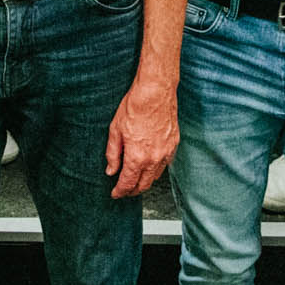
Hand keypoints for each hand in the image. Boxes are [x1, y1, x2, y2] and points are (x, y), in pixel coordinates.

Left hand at [106, 75, 177, 197]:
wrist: (155, 91)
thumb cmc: (134, 107)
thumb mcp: (115, 130)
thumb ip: (112, 154)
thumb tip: (111, 170)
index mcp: (137, 157)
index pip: (127, 183)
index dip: (120, 191)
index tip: (115, 193)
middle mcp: (154, 159)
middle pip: (143, 185)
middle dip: (132, 191)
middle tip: (124, 191)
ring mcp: (166, 152)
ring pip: (155, 176)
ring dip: (145, 182)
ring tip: (136, 180)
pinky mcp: (174, 144)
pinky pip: (165, 164)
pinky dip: (156, 170)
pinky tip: (149, 166)